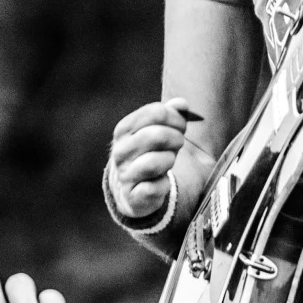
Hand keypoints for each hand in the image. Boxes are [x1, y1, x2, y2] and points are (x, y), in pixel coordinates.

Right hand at [107, 101, 197, 225]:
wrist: (133, 189)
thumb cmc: (152, 152)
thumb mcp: (160, 129)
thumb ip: (172, 113)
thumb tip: (182, 104)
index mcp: (124, 129)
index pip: (156, 112)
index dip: (176, 118)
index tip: (181, 127)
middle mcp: (120, 151)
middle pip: (157, 135)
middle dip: (176, 139)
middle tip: (178, 145)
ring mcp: (124, 175)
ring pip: (155, 162)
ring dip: (170, 160)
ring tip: (169, 161)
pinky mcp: (133, 197)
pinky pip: (156, 188)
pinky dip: (165, 184)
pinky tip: (163, 182)